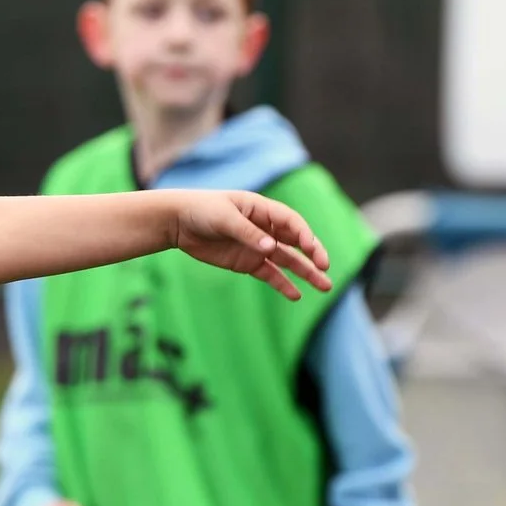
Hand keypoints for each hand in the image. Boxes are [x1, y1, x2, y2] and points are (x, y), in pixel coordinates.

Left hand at [170, 190, 331, 300]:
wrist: (179, 222)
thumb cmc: (202, 211)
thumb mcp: (224, 218)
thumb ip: (248, 233)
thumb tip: (271, 247)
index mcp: (263, 210)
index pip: (292, 223)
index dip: (304, 235)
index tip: (310, 248)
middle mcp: (266, 228)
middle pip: (296, 243)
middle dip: (313, 255)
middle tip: (325, 268)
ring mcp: (258, 247)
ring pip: (288, 261)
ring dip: (306, 273)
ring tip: (325, 286)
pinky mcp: (248, 262)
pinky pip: (270, 274)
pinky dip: (283, 284)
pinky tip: (296, 295)